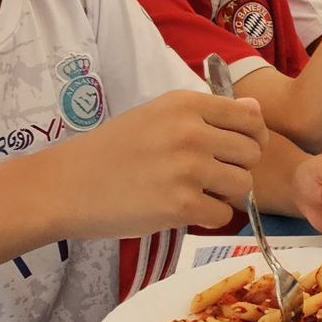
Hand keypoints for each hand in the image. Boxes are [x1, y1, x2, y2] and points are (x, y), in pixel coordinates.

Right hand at [59, 90, 264, 236]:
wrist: (66, 185)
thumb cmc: (111, 150)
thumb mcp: (157, 116)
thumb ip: (207, 114)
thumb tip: (256, 110)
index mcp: (185, 104)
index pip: (251, 117)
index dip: (252, 137)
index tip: (236, 150)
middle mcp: (191, 131)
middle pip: (252, 153)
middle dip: (237, 167)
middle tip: (208, 176)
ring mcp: (187, 168)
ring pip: (243, 185)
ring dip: (224, 194)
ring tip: (193, 192)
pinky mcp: (180, 205)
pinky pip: (223, 215)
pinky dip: (207, 217)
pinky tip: (181, 209)